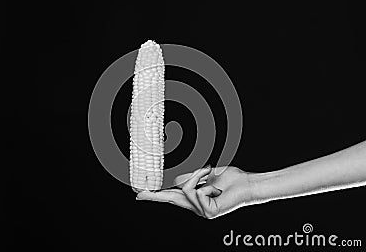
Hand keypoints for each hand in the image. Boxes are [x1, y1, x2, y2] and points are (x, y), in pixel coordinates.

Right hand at [136, 166, 253, 218]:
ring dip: (197, 175)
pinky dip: (206, 183)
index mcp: (195, 199)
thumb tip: (173, 180)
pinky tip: (217, 187)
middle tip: (137, 193)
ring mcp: (202, 212)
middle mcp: (197, 208)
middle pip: (171, 198)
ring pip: (185, 189)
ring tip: (210, 172)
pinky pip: (196, 192)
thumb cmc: (230, 179)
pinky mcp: (208, 213)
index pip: (172, 196)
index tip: (141, 193)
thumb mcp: (205, 175)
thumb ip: (190, 178)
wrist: (247, 184)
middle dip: (154, 195)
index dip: (156, 194)